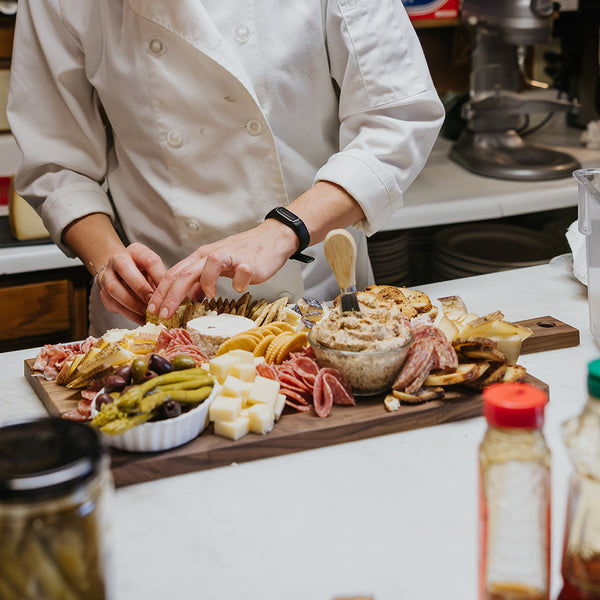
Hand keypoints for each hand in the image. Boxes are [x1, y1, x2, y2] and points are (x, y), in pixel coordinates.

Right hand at [96, 242, 166, 324]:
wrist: (120, 274)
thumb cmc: (143, 273)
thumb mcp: (154, 271)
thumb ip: (162, 280)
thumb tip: (176, 296)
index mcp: (135, 251)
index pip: (149, 260)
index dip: (160, 277)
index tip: (169, 291)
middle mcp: (117, 259)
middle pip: (124, 268)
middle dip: (141, 287)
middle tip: (153, 301)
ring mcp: (106, 276)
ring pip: (115, 288)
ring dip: (134, 303)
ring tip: (148, 313)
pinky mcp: (103, 293)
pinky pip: (114, 304)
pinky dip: (130, 314)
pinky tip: (142, 319)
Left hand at [148, 222, 296, 319]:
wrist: (272, 238)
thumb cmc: (244, 254)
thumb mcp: (218, 266)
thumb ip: (202, 279)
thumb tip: (191, 297)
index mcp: (201, 257)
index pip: (174, 273)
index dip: (161, 292)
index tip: (153, 309)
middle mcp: (212, 255)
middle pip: (185, 272)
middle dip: (171, 295)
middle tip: (164, 314)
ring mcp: (231, 257)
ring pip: (209, 265)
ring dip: (205, 283)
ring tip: (209, 296)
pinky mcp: (249, 262)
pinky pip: (241, 272)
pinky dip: (238, 282)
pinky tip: (240, 288)